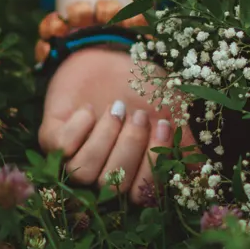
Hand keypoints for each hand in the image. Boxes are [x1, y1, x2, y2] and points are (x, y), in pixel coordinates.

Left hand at [36, 47, 177, 204]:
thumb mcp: (171, 110)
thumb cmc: (145, 87)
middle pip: (111, 186)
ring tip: (116, 108)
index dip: (152, 164)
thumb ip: (184, 142)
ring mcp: (76, 157)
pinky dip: (80, 127)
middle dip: (129, 147)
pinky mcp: (52, 139)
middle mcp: (104, 170)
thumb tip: (197, 171)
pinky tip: (90, 109)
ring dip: (104, 137)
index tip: (164, 125)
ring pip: (84, 172)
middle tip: (139, 114)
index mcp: (134, 170)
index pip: (141, 193)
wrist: (112, 56)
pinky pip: (61, 149)